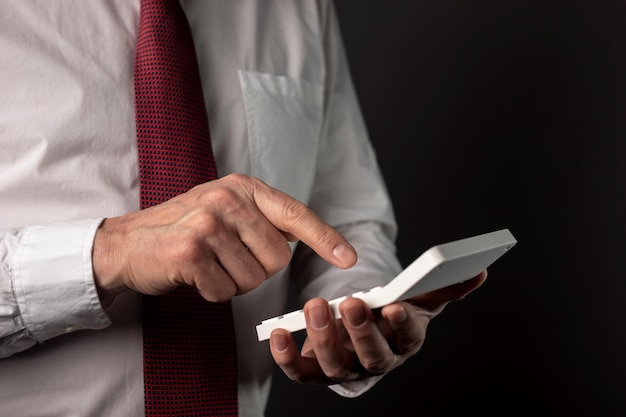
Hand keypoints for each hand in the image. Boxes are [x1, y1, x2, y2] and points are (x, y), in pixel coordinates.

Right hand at [92, 173, 356, 301]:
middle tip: (226, 259)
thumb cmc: (183, 230)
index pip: (295, 214)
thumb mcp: (225, 210)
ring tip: (207, 264)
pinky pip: (224, 291)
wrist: (128, 243)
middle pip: (277, 259)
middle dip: (256, 271)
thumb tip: (303, 240)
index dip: (325, 238)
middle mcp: (227, 198)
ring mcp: (207, 223)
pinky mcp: (189, 251)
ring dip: (231, 282)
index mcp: (243, 187)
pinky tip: (193, 274)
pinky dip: (211, 292)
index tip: (349, 259)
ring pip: (252, 279)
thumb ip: (262, 219)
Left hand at [269, 270, 486, 384]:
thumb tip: (479, 272)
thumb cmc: (390, 316)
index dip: (402, 323)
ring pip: (335, 363)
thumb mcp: (418, 300)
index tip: (395, 305)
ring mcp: (344, 369)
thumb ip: (444, 287)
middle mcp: (375, 362)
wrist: (362, 337)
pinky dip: (286, 356)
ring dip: (323, 337)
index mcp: (404, 343)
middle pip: (371, 355)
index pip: (407, 337)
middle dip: (361, 330)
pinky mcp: (315, 371)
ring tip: (314, 307)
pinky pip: (299, 371)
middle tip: (351, 303)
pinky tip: (277, 334)